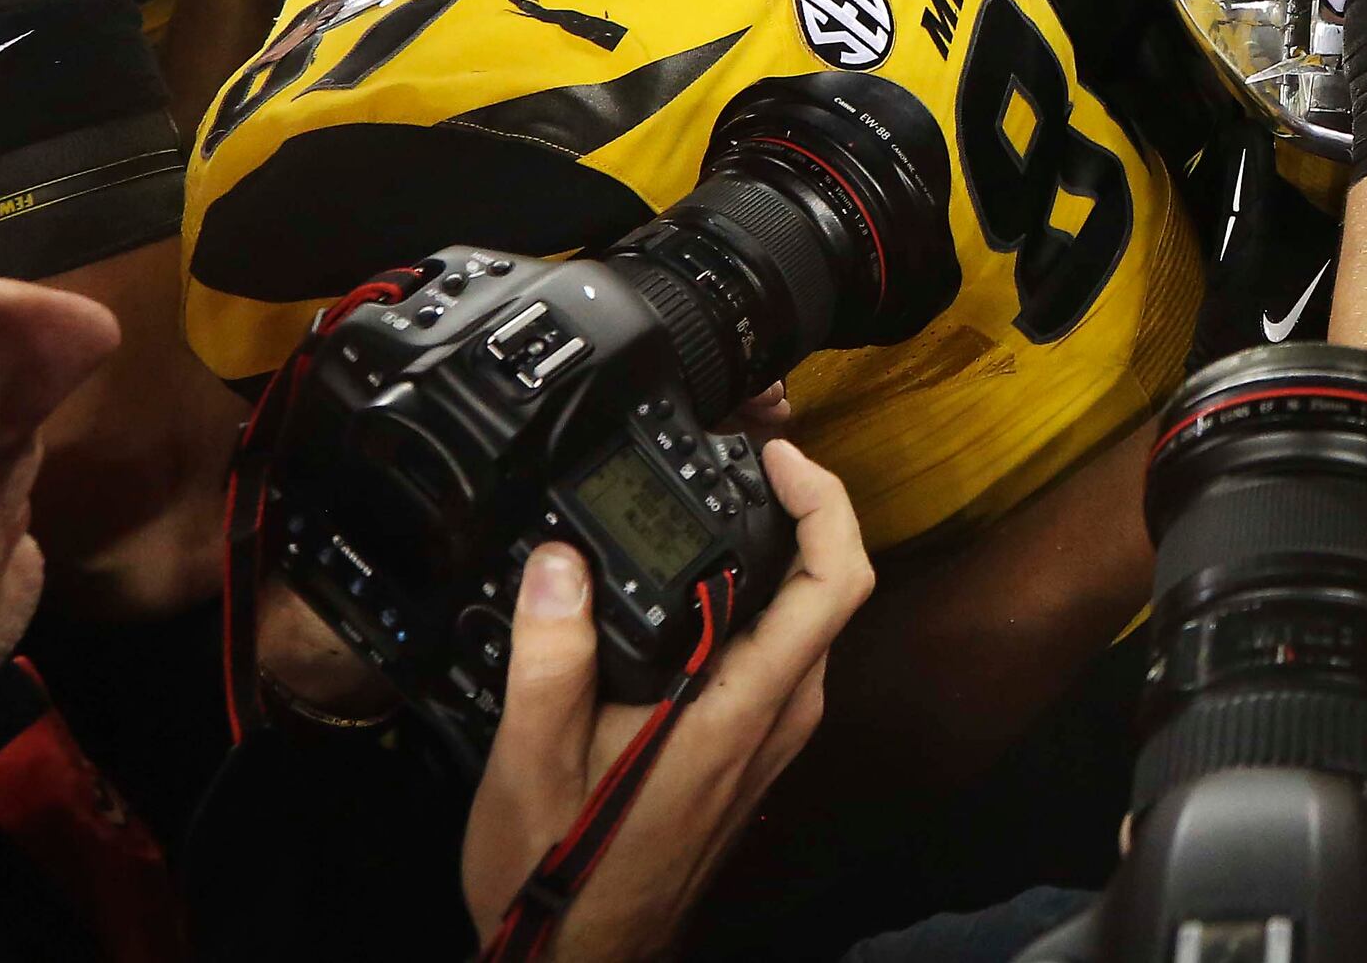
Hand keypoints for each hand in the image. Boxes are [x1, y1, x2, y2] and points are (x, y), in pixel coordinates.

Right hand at [461, 440, 872, 962]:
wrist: (582, 961)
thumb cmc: (558, 878)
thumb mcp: (530, 767)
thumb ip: (550, 660)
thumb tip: (559, 560)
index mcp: (740, 712)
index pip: (835, 583)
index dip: (826, 501)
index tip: (779, 455)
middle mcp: (778, 720)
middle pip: (832, 590)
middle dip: (806, 509)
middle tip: (748, 458)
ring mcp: (772, 739)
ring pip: (808, 621)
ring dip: (783, 553)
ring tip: (724, 501)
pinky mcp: (753, 752)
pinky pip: (780, 652)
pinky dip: (760, 598)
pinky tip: (702, 582)